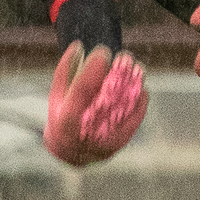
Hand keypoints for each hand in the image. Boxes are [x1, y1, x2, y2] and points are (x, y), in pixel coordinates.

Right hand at [45, 42, 147, 165]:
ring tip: (138, 68)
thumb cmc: (62, 118)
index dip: (94, 69)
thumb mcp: (56, 96)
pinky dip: (140, 102)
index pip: (82, 90)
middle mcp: (87, 130)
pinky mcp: (120, 141)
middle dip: (119, 75)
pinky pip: (134, 120)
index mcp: (68, 118)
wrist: (72, 152)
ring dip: (134, 86)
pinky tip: (142, 88)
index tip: (103, 51)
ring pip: (125, 109)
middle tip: (125, 56)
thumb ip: (65, 72)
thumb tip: (79, 46)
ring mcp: (105, 138)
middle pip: (108, 98)